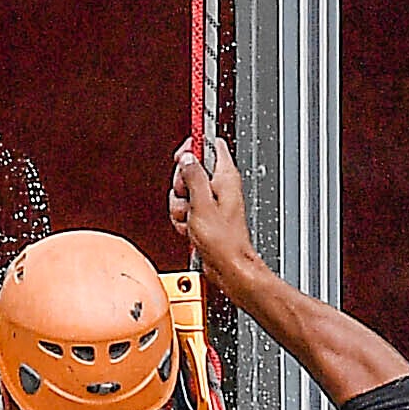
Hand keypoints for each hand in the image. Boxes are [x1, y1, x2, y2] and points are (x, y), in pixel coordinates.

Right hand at [169, 134, 262, 280]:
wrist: (227, 266)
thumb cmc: (223, 241)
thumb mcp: (202, 203)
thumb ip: (193, 176)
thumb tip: (186, 158)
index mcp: (225, 175)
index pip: (209, 143)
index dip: (192, 147)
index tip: (182, 158)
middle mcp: (221, 185)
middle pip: (191, 169)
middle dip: (181, 184)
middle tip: (187, 198)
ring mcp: (213, 200)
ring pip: (184, 191)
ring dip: (181, 206)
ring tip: (192, 219)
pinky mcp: (206, 214)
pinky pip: (186, 209)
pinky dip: (184, 219)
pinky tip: (191, 227)